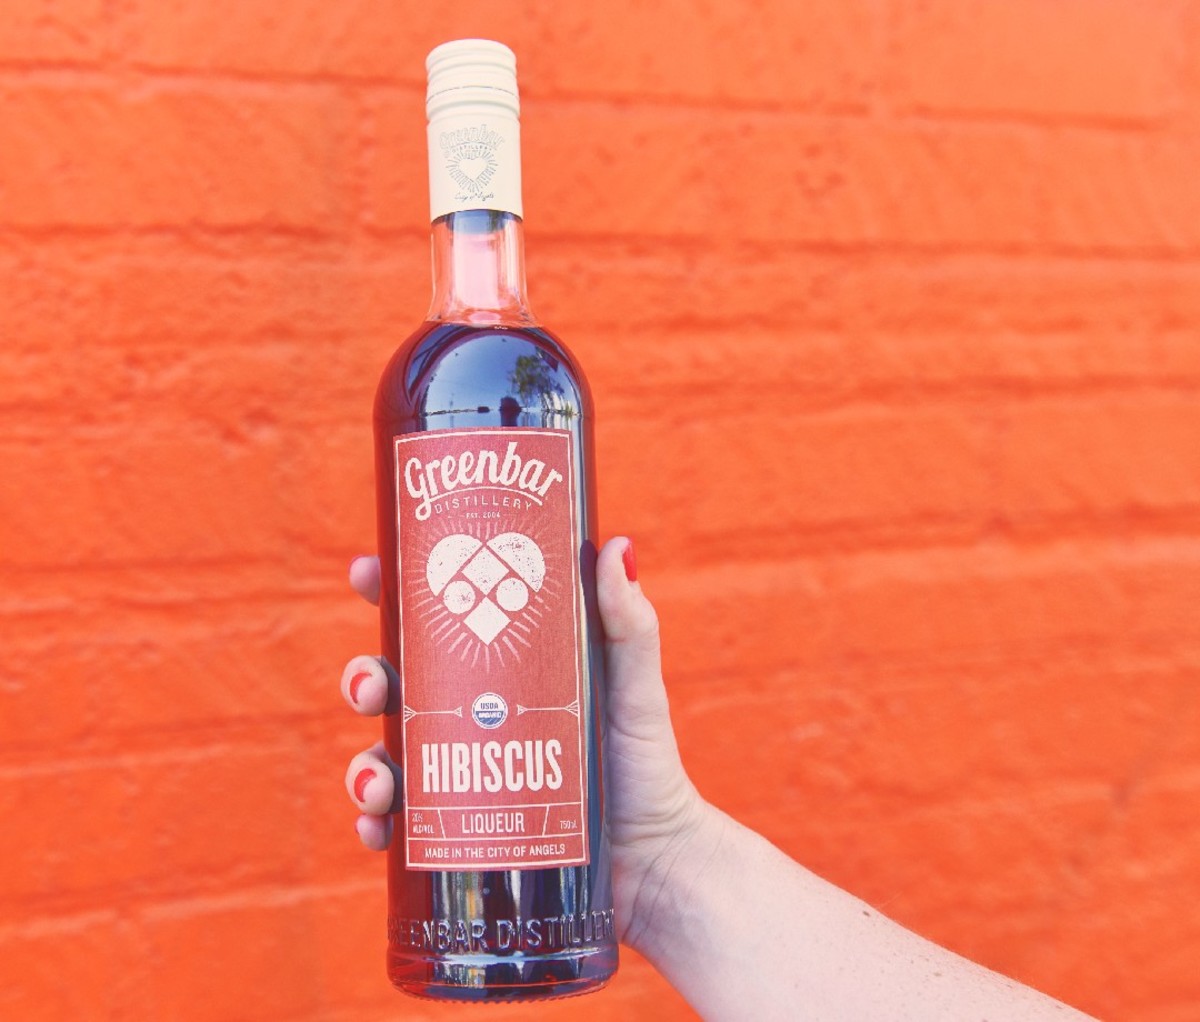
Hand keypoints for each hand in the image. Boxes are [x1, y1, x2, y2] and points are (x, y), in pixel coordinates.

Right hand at [340, 537, 705, 949]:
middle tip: (370, 687)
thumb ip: (628, 624)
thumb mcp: (634, 688)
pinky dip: (375, 823)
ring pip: (383, 755)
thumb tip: (616, 546)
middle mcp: (468, 718)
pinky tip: (379, 826)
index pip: (436, 622)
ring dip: (363, 762)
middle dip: (363, 679)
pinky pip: (395, 824)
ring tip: (380, 780)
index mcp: (500, 672)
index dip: (391, 593)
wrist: (654, 863)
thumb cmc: (645, 764)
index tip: (366, 572)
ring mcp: (455, 776)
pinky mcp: (453, 830)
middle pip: (392, 685)